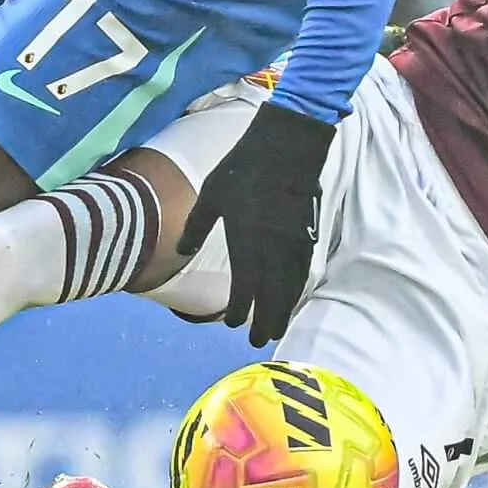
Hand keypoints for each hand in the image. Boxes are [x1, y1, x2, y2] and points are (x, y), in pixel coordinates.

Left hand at [179, 102, 337, 347]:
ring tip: (276, 328)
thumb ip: (196, 228)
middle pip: (270, 298)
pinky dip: (296, 291)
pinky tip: (292, 297)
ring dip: (282, 311)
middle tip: (257, 342)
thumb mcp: (211, 195)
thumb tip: (180, 253)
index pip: (242, 290)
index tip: (231, 324)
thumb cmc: (243, 168)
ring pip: (289, 289)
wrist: (287, 146)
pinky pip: (302, 272)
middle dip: (263, 322)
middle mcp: (271, 251)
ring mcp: (292, 244)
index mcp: (245, 243)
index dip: (237, 311)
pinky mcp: (307, 234)